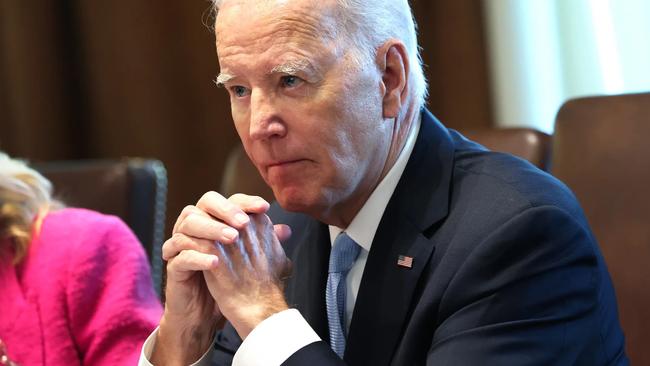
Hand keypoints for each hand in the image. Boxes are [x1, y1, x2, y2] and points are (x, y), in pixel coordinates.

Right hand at [152, 192, 287, 363]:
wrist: (207, 313)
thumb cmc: (228, 281)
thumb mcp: (249, 260)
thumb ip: (264, 243)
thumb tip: (286, 230)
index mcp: (215, 221)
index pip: (228, 200)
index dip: (245, 201)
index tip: (264, 208)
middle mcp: (197, 227)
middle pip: (205, 202)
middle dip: (225, 209)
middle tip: (243, 222)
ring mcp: (181, 245)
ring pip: (187, 224)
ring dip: (211, 228)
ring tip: (232, 239)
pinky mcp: (173, 267)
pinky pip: (180, 256)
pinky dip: (198, 257)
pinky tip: (216, 262)